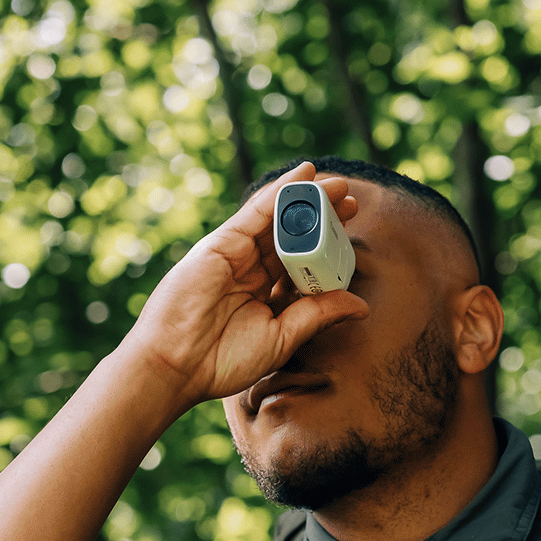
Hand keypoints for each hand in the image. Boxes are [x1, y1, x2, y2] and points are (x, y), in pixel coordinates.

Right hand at [124, 162, 368, 406]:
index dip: (328, 246)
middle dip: (323, 216)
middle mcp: (253, 272)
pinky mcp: (222, 243)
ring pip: (278, 220)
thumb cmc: (224, 360)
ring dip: (308, 199)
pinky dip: (279, 191)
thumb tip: (362, 305)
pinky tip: (303, 175)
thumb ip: (319, 315)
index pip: (304, 263)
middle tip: (351, 198)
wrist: (177, 364)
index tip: (353, 232)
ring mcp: (237, 255)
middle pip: (294, 236)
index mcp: (268, 296)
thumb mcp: (283, 337)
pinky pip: (255, 211)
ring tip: (338, 183)